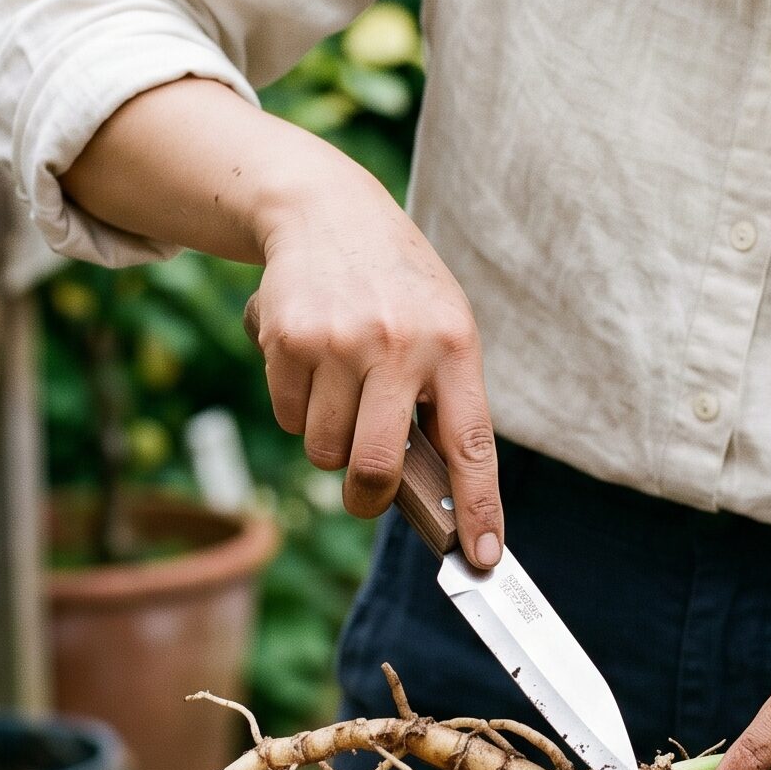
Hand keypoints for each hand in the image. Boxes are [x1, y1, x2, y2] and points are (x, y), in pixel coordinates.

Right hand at [245, 155, 503, 561]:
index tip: (483, 558)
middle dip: (367, 498)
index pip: (471, 445)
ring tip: (343, 389)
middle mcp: (398, 344)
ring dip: (330, 440)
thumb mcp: (442, 327)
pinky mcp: (286, 338)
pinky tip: (311, 364)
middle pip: (376, 466)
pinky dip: (297, 408)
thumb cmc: (398, 289)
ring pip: (324, 449)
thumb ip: (442, 401)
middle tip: (365, 497)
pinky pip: (287, 418)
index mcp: (454, 345)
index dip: (477, 508)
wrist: (327, 211)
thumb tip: (432, 495)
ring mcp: (338, 341)